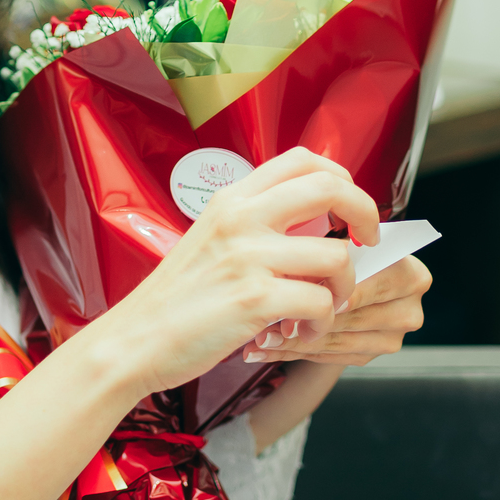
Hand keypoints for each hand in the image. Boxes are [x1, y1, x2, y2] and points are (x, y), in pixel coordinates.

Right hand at [99, 147, 379, 397]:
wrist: (133, 340)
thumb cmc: (175, 299)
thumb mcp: (209, 238)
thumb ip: (255, 223)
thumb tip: (315, 222)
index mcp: (232, 199)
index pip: (303, 159)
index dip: (341, 178)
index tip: (347, 211)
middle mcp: (241, 218)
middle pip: (331, 188)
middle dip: (365, 216)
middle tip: (365, 244)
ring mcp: (248, 257)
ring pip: (336, 256)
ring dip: (345, 288)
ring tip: (324, 308)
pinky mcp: (254, 299)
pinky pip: (321, 302)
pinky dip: (322, 322)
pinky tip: (302, 331)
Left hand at [246, 255, 430, 366]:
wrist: (348, 282)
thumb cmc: (341, 258)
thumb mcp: (339, 246)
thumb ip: (328, 256)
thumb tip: (294, 270)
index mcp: (411, 276)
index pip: (372, 285)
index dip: (335, 289)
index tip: (300, 292)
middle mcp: (408, 311)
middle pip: (352, 319)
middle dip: (307, 316)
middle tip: (269, 316)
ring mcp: (390, 339)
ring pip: (335, 342)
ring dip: (293, 341)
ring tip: (260, 335)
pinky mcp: (367, 356)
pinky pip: (326, 357)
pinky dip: (293, 352)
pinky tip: (268, 347)